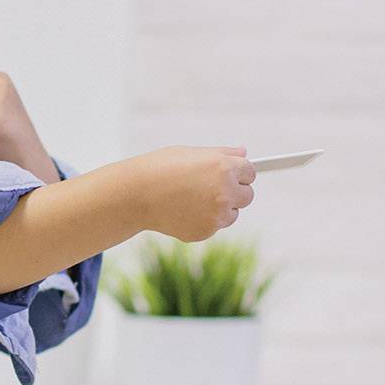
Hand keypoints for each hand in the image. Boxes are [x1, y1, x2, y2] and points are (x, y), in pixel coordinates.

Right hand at [135, 146, 254, 241]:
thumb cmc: (160, 168)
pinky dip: (204, 221)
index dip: (238, 172)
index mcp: (223, 167)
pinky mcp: (206, 231)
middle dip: (234, 191)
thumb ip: (221, 154)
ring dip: (220, 208)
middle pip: (247, 195)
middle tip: (210, 188)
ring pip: (232, 214)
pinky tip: (183, 211)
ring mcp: (216, 214)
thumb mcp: (191, 153)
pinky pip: (215, 226)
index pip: (250, 171)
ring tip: (193, 199)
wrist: (134, 194)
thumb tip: (244, 153)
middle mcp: (225, 191)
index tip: (229, 173)